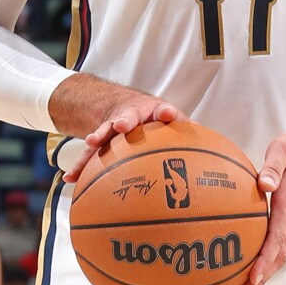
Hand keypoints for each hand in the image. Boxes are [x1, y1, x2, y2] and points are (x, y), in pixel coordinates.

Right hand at [62, 93, 183, 185]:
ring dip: (97, 138)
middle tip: (120, 126)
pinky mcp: (100, 142)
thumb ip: (186, 133)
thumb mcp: (171, 123)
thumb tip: (214, 152)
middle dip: (124, 122)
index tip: (166, 113)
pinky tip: (71, 178)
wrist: (122, 105)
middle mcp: (131, 117)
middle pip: (127, 118)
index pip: (161, 111)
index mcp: (152, 113)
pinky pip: (89, 156)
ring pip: (104, 134)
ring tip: (90, 144)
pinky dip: (81, 167)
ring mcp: (112, 128)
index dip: (164, 113)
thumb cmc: (154, 120)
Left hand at [239, 129, 285, 284]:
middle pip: (278, 256)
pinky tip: (250, 270)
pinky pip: (277, 247)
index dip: (265, 259)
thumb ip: (273, 166)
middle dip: (261, 279)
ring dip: (262, 276)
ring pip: (278, 255)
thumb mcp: (284, 150)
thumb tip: (265, 183)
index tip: (253, 276)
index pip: (277, 238)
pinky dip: (265, 263)